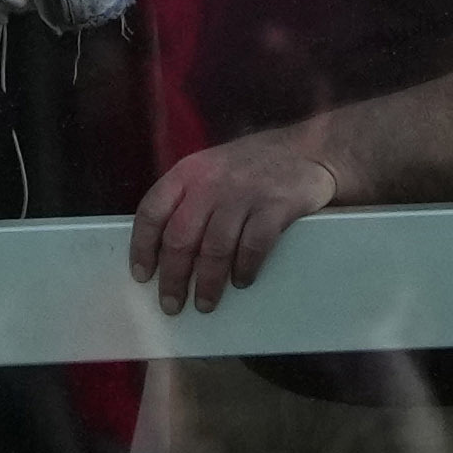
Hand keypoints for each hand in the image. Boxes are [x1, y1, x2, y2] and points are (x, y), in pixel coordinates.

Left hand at [129, 120, 353, 314]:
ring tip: (205, 303)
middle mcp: (212, 181)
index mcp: (189, 171)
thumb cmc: (253, 165)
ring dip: (208, 283)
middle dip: (173, 277)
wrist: (310, 149)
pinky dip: (245, 270)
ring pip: (215, 248)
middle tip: (172, 303)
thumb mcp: (212, 167)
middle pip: (181, 237)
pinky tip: (241, 282)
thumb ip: (188, 198)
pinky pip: (253, 247)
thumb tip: (163, 251)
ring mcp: (245, 193)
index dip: (142, 246)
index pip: (153, 210)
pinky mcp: (276, 206)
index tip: (142, 275)